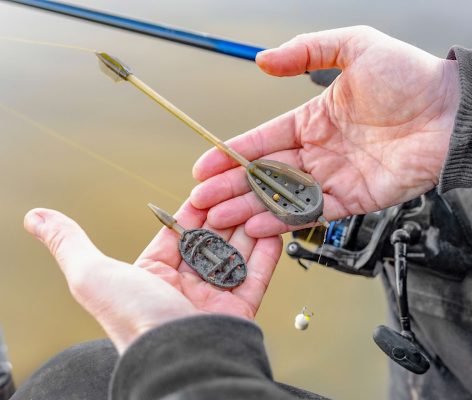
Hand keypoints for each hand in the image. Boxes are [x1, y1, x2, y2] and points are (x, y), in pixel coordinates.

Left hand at [23, 202, 281, 352]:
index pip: (179, 231)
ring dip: (248, 225)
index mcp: (154, 275)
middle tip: (239, 188)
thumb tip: (36, 217)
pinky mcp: (241, 307)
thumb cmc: (134, 319)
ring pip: (237, 251)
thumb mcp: (92, 274)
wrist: (177, 357)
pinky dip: (267, 250)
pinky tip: (273, 227)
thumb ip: (70, 243)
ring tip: (258, 201)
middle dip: (225, 212)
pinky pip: (258, 273)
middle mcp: (185, 285)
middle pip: (210, 238)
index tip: (209, 185)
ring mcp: (215, 295)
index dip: (194, 207)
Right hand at [191, 26, 459, 236]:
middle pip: (266, 173)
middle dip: (230, 188)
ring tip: (217, 219)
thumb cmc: (411, 77)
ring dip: (248, 208)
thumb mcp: (354, 47)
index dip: (232, 153)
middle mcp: (321, 151)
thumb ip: (308, 51)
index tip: (204, 166)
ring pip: (283, 197)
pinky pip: (314, 213)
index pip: (264, 139)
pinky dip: (284, 220)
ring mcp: (336, 178)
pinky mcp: (356, 200)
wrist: (453, 111)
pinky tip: (257, 224)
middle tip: (200, 201)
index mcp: (315, 119)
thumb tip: (264, 60)